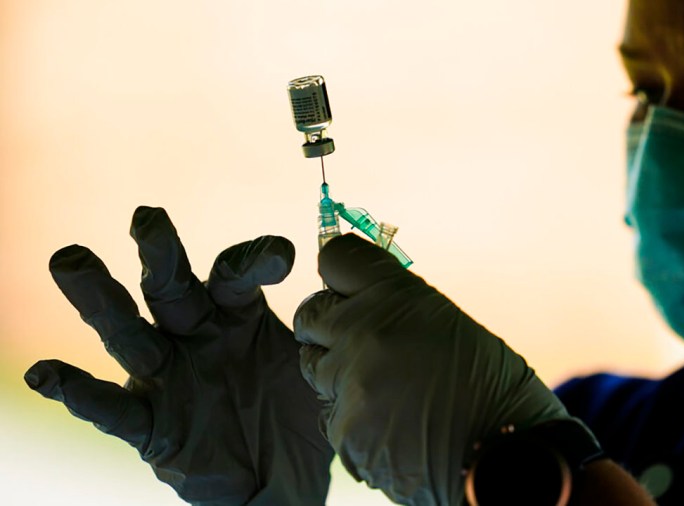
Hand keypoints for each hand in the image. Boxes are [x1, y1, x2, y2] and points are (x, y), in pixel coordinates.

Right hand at [24, 207, 333, 504]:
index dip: (254, 258)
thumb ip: (328, 328)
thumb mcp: (321, 366)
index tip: (284, 257)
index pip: (235, 272)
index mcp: (238, 313)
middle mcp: (196, 335)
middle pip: (170, 286)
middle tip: (148, 218)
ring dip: (100, 299)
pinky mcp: (151, 424)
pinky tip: (46, 374)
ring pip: (128, 332)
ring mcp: (168, 377)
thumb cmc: (299, 413)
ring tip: (71, 259)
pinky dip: (78, 392)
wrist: (284, 481)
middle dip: (160, 253)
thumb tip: (358, 289)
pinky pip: (111, 408)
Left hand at [294, 234, 588, 504]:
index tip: (347, 289)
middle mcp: (364, 331)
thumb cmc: (488, 386)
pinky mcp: (344, 429)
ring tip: (387, 389)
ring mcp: (350, 383)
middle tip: (358, 342)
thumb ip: (394, 304)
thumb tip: (356, 296)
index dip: (340, 276)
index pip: (335, 260)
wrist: (506, 451)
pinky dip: (354, 418)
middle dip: (328, 326)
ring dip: (340, 374)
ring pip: (314, 366)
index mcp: (395, 295)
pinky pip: (330, 413)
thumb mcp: (446, 322)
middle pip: (310, 313)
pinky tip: (392, 423)